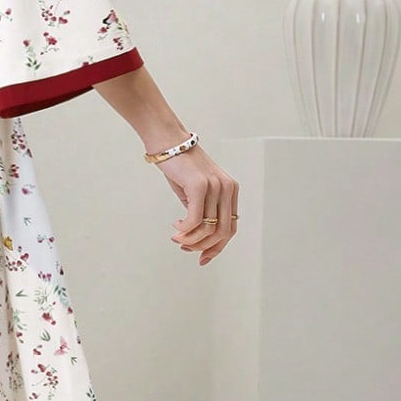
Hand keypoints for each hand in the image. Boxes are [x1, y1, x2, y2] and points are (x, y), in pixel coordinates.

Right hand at [155, 144, 238, 265]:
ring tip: (177, 238)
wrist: (169, 143)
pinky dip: (185, 229)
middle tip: (185, 248)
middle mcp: (228, 188)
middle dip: (204, 247)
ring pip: (208, 228)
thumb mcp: (196, 192)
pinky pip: (195, 219)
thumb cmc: (180, 167)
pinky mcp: (200, 185)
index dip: (217, 247)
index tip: (202, 257)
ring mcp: (216, 186)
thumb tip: (196, 236)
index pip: (231, 227)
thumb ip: (201, 210)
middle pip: (223, 232)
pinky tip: (176, 227)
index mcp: (230, 190)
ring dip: (190, 239)